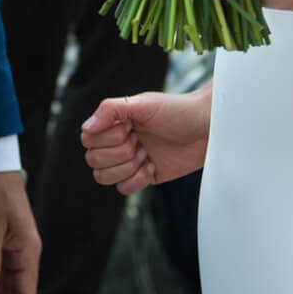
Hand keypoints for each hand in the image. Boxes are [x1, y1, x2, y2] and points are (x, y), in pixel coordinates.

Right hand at [78, 87, 211, 195]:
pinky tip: (153, 166)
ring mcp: (130, 160)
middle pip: (93, 161)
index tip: (130, 126)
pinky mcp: (144, 177)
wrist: (207, 129)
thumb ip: (110, 110)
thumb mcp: (143, 104)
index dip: (108, 137)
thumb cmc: (177, 110)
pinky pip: (124, 189)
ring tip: (146, 153)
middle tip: (140, 140)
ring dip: (127, 167)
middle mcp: (119, 142)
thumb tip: (85, 129)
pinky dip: (137, 180)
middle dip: (119, 152)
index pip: (88, 140)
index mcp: (115, 122)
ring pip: (105, 178)